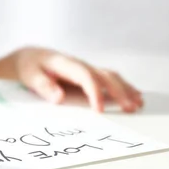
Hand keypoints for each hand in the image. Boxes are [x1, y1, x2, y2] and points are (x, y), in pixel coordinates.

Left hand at [14, 48, 142, 112]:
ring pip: (110, 76)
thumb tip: (59, 98)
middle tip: (130, 108)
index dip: (94, 93)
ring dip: (125, 89)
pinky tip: (135, 95)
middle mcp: (80, 64)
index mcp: (65, 64)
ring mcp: (86, 68)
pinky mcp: (88, 73)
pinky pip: (109, 78)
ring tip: (139, 103)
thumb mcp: (30, 75)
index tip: (99, 111)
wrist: (30, 56)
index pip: (85, 77)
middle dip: (118, 92)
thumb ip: (43, 86)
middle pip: (104, 76)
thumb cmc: (30, 67)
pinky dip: (123, 86)